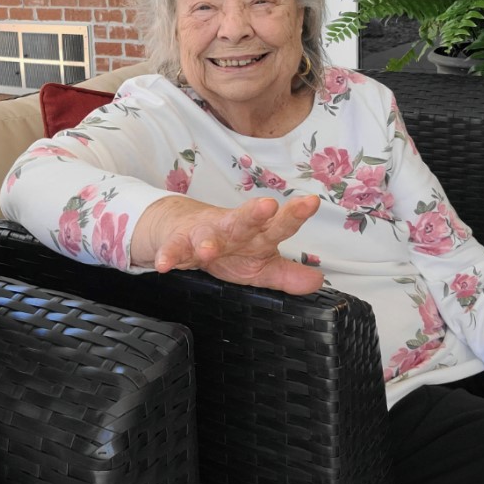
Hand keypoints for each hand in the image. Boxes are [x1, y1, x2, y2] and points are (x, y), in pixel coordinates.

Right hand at [131, 195, 324, 294]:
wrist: (186, 229)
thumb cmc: (231, 249)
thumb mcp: (261, 264)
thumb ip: (288, 274)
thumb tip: (318, 281)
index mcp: (257, 235)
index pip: (279, 225)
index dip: (295, 215)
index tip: (311, 202)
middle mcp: (233, 229)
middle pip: (245, 220)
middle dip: (255, 214)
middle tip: (268, 206)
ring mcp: (205, 234)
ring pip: (207, 235)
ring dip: (208, 242)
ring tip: (208, 251)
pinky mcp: (180, 242)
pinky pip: (174, 250)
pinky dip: (169, 256)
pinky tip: (165, 264)